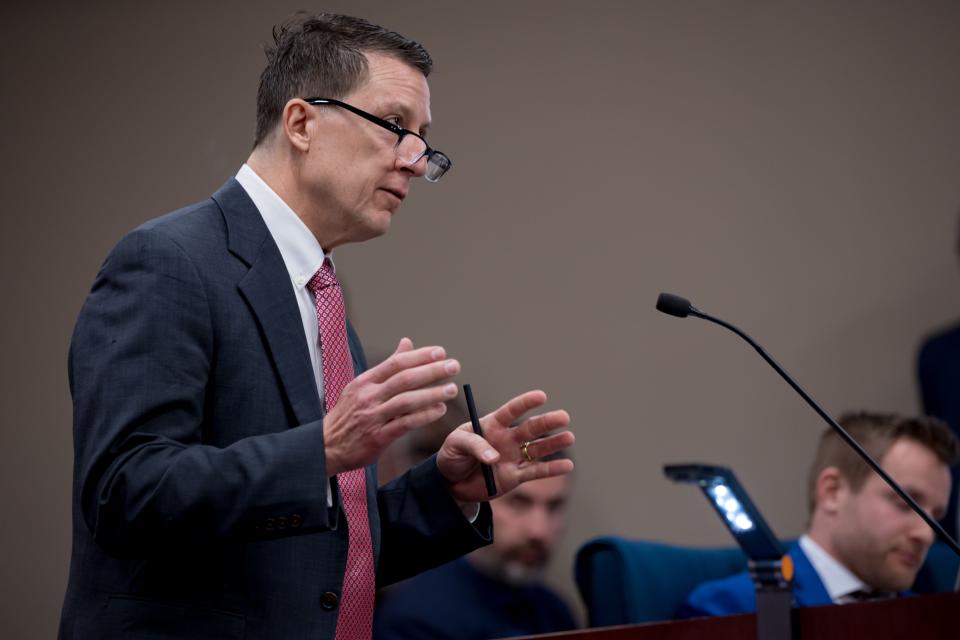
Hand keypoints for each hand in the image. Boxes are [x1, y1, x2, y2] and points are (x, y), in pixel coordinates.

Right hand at [323, 338, 459, 475]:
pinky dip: (424, 416)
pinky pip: (405, 423)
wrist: (326, 445)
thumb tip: (407, 342)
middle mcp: (369, 396)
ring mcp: (373, 416)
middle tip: (454, 366)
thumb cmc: (348, 414)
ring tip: (452, 389)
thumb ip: (387, 366)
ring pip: (406, 401)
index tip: (440, 352)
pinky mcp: (377, 437)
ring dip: (432, 394)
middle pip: (404, 379)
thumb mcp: (362, 386)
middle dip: (432, 371)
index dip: (420, 356)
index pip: (396, 363)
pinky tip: (439, 410)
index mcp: (365, 381)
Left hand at [437, 390, 573, 503]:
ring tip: (569, 437)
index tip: (541, 396)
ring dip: (553, 443)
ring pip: (537, 449)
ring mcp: (513, 457)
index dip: (525, 403)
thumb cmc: (452, 455)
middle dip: (547, 422)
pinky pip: (535, 472)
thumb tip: (494, 458)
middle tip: (564, 417)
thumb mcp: (455, 444)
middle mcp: (507, 439)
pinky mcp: (514, 478)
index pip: (511, 411)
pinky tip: (567, 466)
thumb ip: (474, 445)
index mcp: (493, 424)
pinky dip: (551, 469)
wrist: (451, 483)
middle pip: (530, 428)